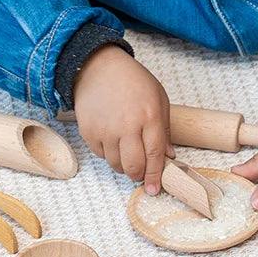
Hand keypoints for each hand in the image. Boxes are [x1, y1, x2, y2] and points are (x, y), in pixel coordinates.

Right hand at [73, 44, 173, 193]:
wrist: (98, 67)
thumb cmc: (132, 81)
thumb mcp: (158, 98)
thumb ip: (165, 129)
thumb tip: (168, 156)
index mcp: (149, 117)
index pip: (155, 154)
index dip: (155, 175)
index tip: (154, 189)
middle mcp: (127, 125)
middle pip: (134, 166)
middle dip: (139, 175)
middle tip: (140, 173)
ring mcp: (106, 130)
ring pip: (116, 165)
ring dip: (123, 166)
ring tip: (127, 151)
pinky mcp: (89, 131)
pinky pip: (101, 155)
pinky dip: (108, 154)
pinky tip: (112, 140)